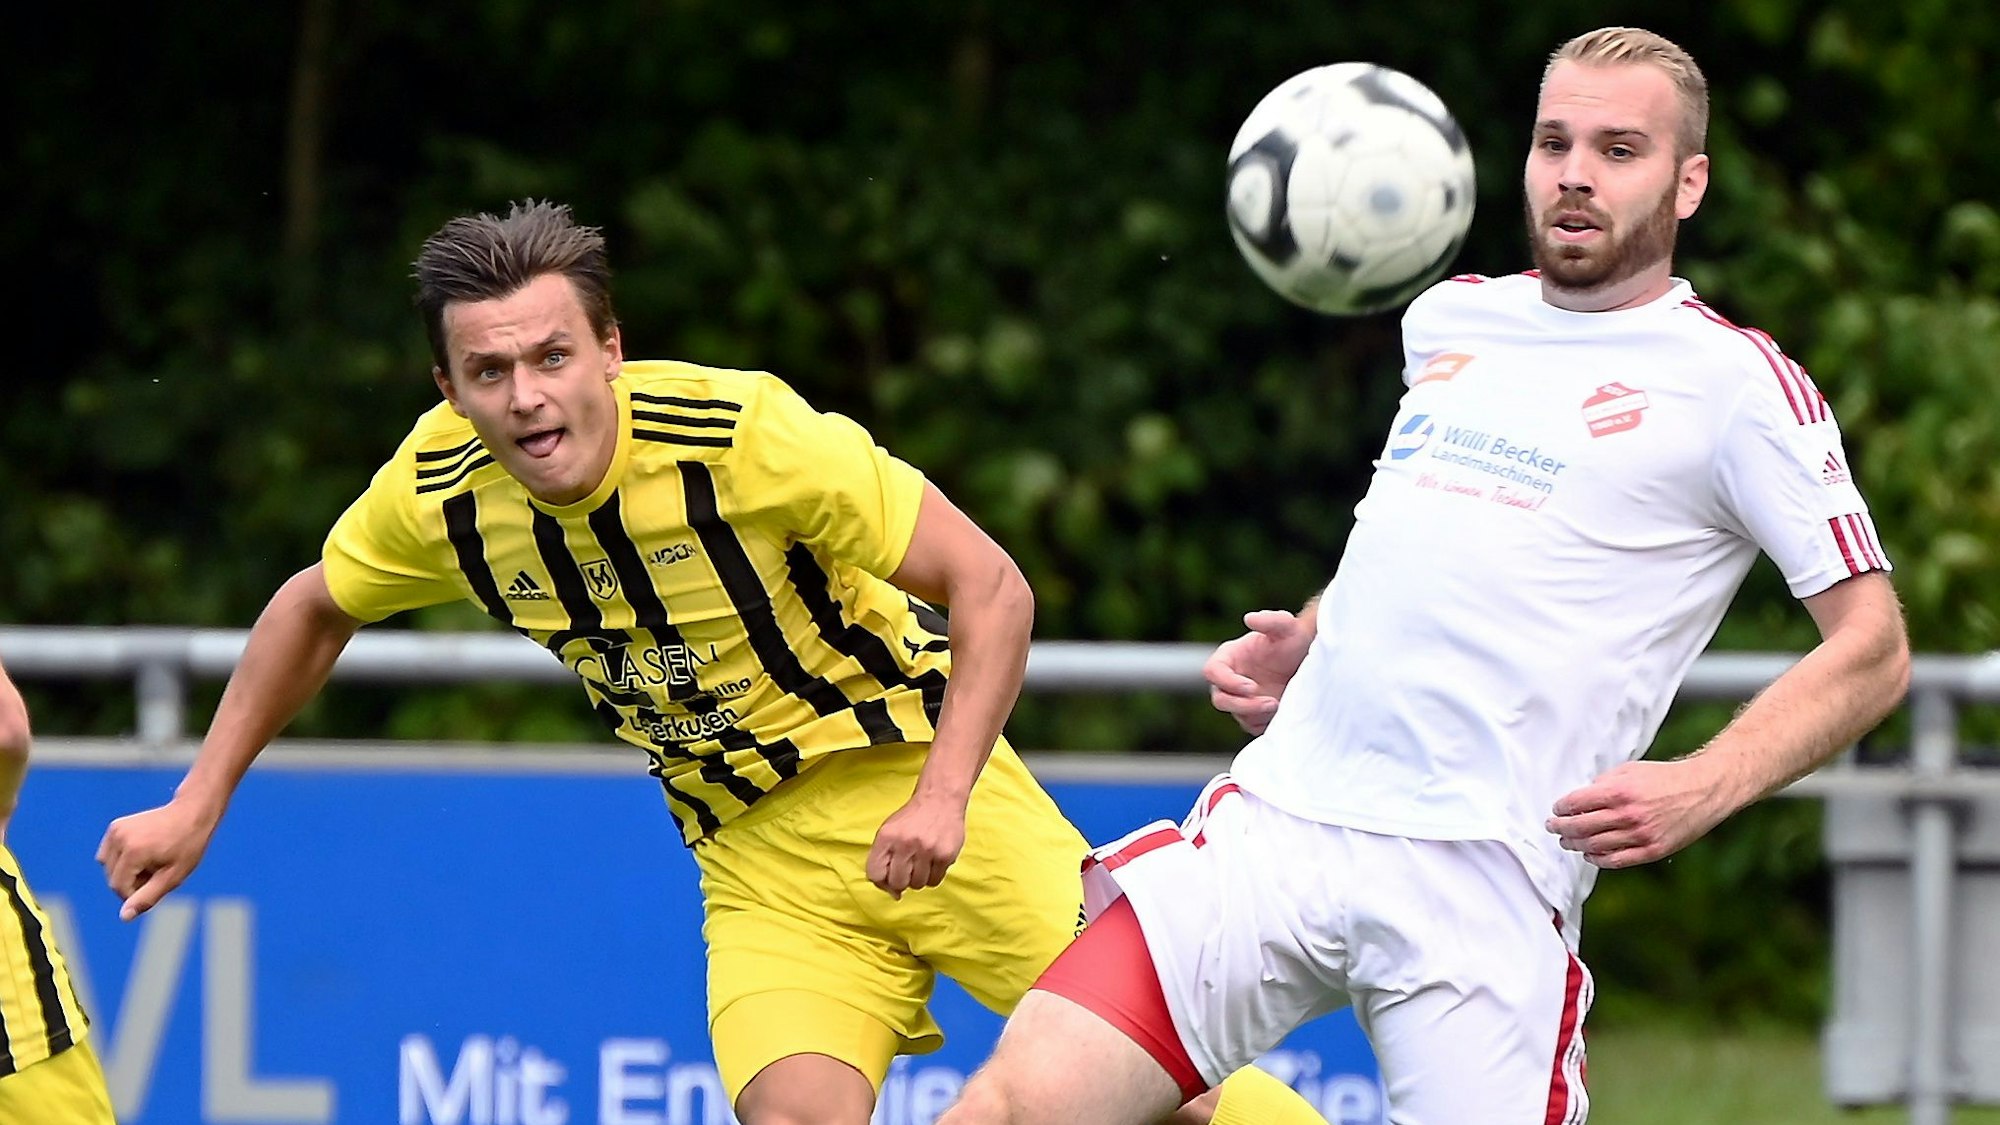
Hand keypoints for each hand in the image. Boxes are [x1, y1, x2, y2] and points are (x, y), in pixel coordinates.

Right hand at [97, 800, 216, 921]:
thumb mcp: (173, 876)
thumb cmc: (187, 846)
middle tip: (158, 869)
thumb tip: (124, 917)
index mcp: (133, 852)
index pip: (119, 887)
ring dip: (125, 871)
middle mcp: (119, 838)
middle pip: (112, 877)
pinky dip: (121, 859)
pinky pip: (108, 854)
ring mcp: (115, 830)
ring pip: (107, 867)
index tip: (157, 882)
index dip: (136, 893)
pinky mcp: (115, 826)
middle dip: (132, 881)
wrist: (192, 813)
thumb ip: (147, 898)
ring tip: (151, 861)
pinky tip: (143, 852)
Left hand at [866, 795, 966, 899]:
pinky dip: (932, 875)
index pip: (875, 874)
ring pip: (917, 885)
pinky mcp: (945, 855)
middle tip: (908, 867)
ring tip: (921, 861)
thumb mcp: (889, 832)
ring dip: (918, 878)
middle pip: (897, 883)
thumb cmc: (912, 819)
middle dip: (901, 880)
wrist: (940, 799)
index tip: (889, 875)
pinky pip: (935, 881)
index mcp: (886, 837)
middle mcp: (905, 843)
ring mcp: (927, 849)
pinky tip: (932, 860)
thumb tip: (894, 895)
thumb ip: (883, 861)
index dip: (881, 880)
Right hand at [1203, 609, 1314, 734]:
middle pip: (1220, 699)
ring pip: (1238, 715)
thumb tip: (1249, 619)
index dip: (1228, 682)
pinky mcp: (1255, 715)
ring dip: (1258, 714)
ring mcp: (1242, 699)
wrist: (1311, 661)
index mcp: (1228, 657)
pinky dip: (1265, 723)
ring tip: (1281, 705)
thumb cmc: (1294, 639)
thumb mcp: (1286, 626)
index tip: (1251, 686)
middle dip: (1243, 704)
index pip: (1212, 671)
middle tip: (1271, 702)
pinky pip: (1253, 726)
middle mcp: (1230, 680)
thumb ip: (1270, 619)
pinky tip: (1283, 712)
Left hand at [1546, 758, 1732, 868]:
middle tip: (1553, 827)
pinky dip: (1598, 859)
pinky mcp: (1652, 850)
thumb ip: (1603, 783)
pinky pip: (1616, 861)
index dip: (1561, 808)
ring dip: (1575, 844)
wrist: (1703, 790)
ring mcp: (1640, 835)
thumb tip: (1580, 799)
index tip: (1556, 809)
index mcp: (1619, 791)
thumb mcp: (1629, 770)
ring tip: (1567, 841)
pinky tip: (1590, 854)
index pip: (1576, 803)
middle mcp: (1627, 815)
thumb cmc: (1665, 778)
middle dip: (1561, 828)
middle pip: (1580, 827)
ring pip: (1595, 846)